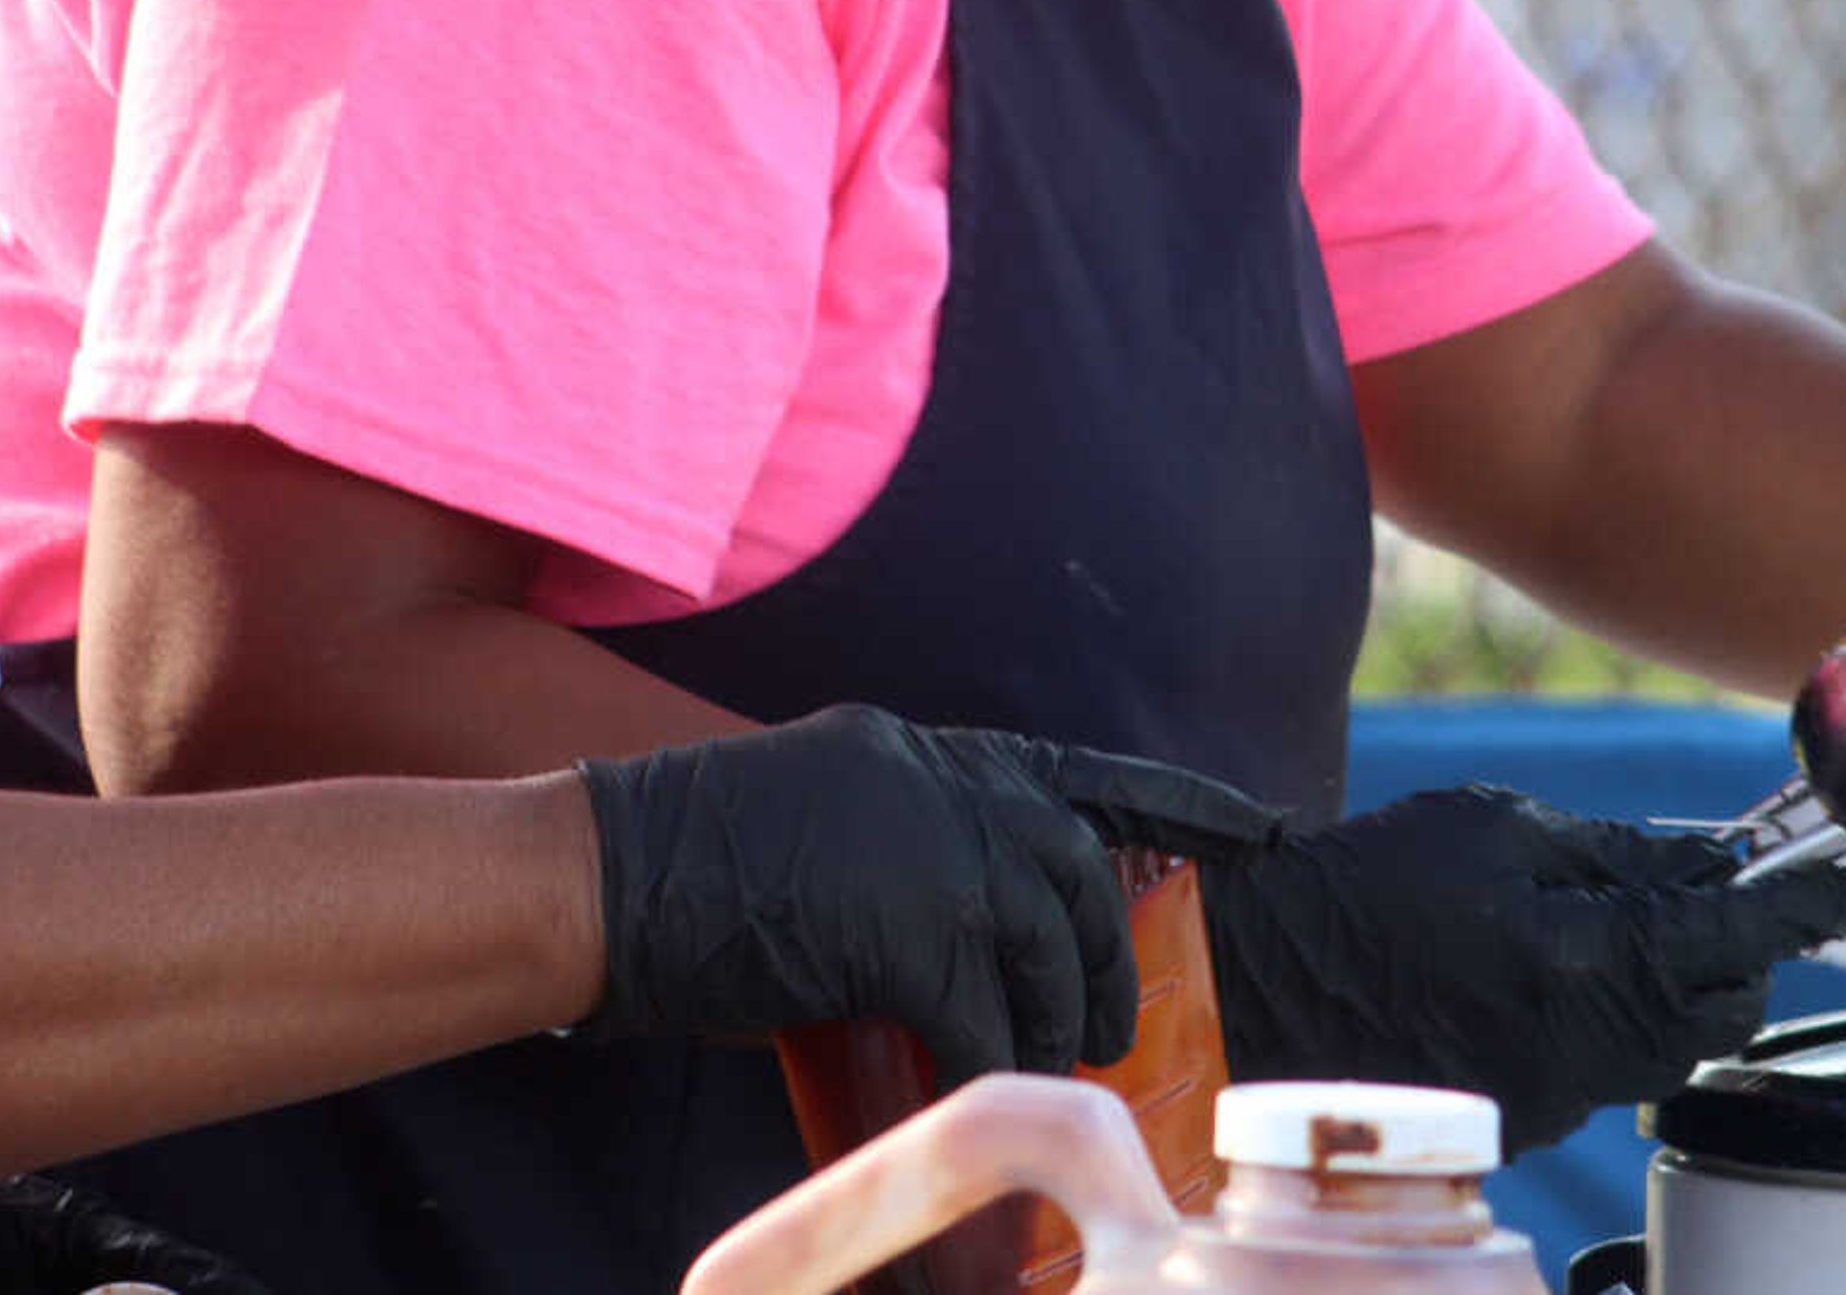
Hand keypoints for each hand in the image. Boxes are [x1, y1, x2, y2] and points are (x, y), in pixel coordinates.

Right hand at [574, 705, 1280, 1083]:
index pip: (1066, 774)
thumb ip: (891, 858)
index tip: (1252, 826)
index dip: (1170, 802)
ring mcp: (928, 849)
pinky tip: (985, 1092)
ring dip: (1059, 1021)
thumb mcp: (805, 825)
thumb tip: (956, 948)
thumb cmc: (670, 874)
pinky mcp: (907, 928)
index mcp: (910, 752)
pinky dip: (997, 1066)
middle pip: (1072, 868)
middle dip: (1105, 952)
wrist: (593, 878)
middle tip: (1111, 1021)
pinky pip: (988, 1017)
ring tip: (1056, 1070)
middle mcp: (936, 783)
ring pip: (1045, 947)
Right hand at [1198, 785, 1845, 1153]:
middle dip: (1738, 954)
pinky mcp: (1527, 1119)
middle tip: (1711, 898)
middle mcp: (1589, 1043)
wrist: (1266, 980)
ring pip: (1670, 1047)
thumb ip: (1610, 850)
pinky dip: (1606, 1020)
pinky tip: (1545, 976)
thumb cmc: (1368, 885)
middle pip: (1724, 1010)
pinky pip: (1606, 1069)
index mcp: (1587, 958)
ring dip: (1675, 990)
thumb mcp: (1491, 826)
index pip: (1740, 936)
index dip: (1808, 906)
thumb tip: (1699, 865)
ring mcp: (1558, 1093)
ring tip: (1619, 930)